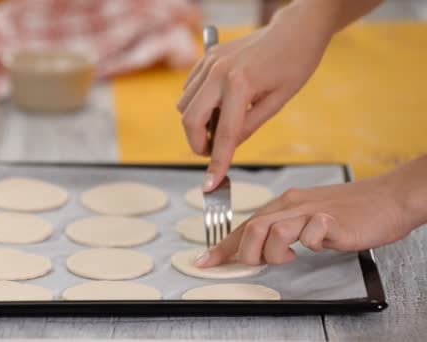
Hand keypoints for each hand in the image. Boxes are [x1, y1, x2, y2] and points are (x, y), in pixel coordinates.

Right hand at [177, 7, 332, 191]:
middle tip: (213, 152)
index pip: (223, 134)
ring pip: (184, 105)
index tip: (210, 184)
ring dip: (196, 123)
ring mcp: (210, 63)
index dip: (217, 163)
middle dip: (197, 143)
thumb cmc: (295, 63)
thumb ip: (249, 126)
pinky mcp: (207, 58)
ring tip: (220, 124)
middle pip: (190, 120)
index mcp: (240, 84)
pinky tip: (218, 104)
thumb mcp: (278, 101)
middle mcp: (218, 72)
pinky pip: (189, 89)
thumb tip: (228, 147)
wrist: (295, 29)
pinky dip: (197, 103)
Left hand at [195, 172, 416, 266]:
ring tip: (289, 257)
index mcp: (283, 204)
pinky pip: (312, 233)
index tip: (205, 261)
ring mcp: (312, 210)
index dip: (223, 246)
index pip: (245, 225)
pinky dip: (310, 244)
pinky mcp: (333, 220)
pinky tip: (319, 245)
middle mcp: (292, 204)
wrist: (387, 197)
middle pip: (252, 227)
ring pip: (273, 230)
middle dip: (245, 252)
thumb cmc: (348, 211)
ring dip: (274, 251)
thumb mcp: (307, 218)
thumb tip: (261, 249)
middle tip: (257, 264)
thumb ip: (284, 230)